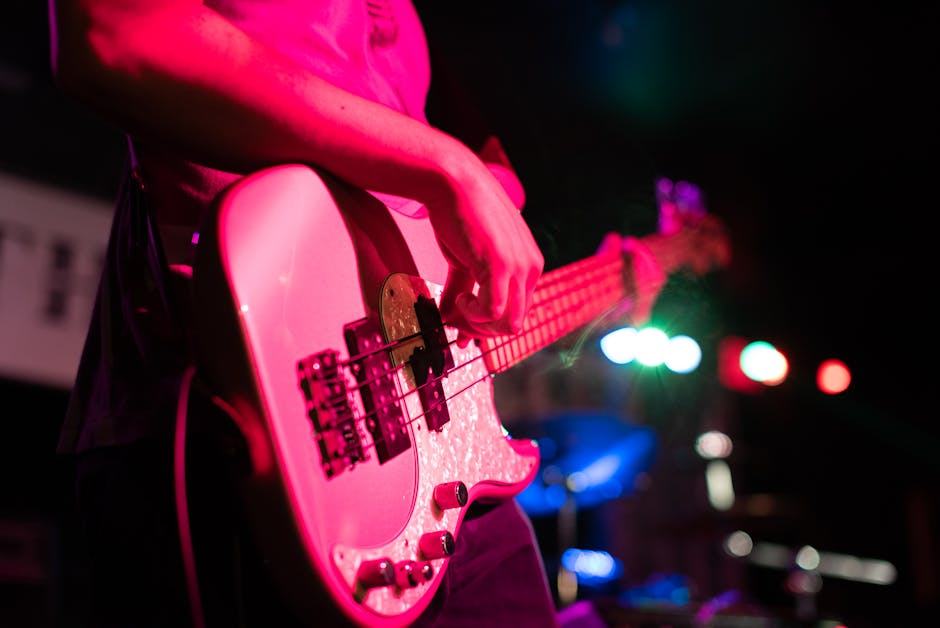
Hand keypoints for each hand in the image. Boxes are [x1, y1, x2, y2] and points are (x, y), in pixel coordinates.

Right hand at [426, 147, 542, 344]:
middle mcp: (530, 268)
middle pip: (515, 323)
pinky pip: (492, 311)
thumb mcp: (465, 259)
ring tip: (457, 311)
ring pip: (508, 324)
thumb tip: (450, 318)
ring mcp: (519, 268)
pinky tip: (459, 300)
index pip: (518, 311)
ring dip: (478, 326)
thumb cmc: (460, 213)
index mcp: (528, 264)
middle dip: (483, 331)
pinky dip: (472, 315)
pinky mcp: (501, 266)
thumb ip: (462, 289)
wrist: (453, 182)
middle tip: (458, 328)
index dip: (489, 326)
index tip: (464, 330)